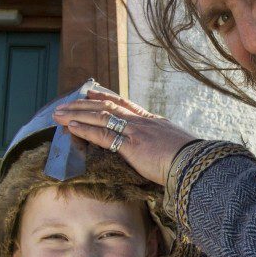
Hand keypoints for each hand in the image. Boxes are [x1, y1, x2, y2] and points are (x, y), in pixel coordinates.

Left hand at [52, 90, 197, 185]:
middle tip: (64, 103)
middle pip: (108, 107)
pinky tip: (70, 127)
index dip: (105, 98)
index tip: (90, 92)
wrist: (197, 164)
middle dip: (83, 104)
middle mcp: (142, 122)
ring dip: (77, 114)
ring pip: (101, 117)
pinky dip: (85, 129)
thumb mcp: (177, 148)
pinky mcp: (130, 146)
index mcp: (154, 122)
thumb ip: (165, 146)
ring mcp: (136, 132)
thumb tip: (163, 152)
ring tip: (58, 114)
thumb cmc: (191, 162)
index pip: (125, 105)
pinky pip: (103, 135)